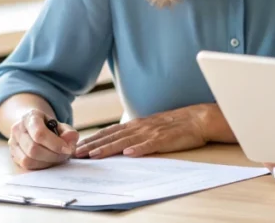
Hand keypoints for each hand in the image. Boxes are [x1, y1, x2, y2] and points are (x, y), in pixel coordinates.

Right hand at [8, 109, 78, 170]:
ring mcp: (12, 142)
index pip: (40, 133)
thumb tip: (70, 140)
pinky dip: (40, 166)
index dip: (55, 144)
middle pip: (33, 149)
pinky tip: (49, 161)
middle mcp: (17, 129)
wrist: (32, 127)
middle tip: (65, 155)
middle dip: (53, 155)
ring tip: (58, 158)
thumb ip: (69, 132)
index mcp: (30, 117)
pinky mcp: (13, 154)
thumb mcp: (61, 125)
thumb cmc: (49, 127)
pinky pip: (25, 165)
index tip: (68, 149)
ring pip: (28, 159)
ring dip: (47, 162)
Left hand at [75, 104, 222, 158]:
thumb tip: (119, 142)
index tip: (77, 147)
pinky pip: (150, 145)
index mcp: (137, 124)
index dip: (93, 139)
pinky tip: (128, 154)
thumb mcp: (152, 126)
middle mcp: (141, 126)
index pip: (110, 132)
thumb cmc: (175, 124)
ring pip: (126, 141)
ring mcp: (152, 132)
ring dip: (108, 148)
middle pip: (113, 136)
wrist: (198, 119)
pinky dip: (139, 149)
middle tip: (75, 153)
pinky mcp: (165, 139)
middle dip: (93, 145)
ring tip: (93, 155)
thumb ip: (136, 133)